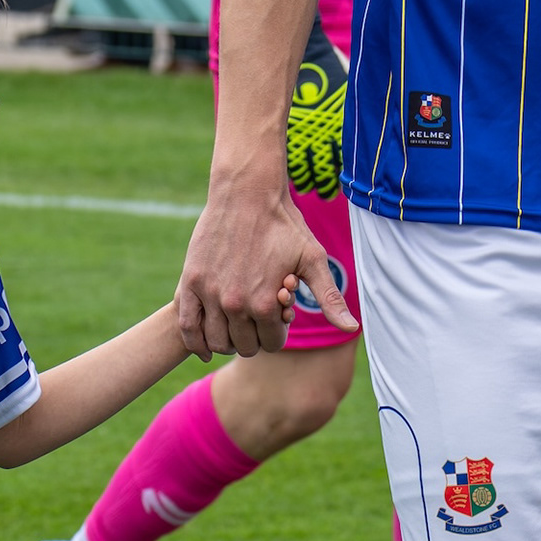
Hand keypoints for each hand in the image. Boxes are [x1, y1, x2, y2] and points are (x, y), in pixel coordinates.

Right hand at [175, 162, 343, 357]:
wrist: (247, 194)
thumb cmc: (284, 225)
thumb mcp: (312, 260)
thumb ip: (329, 298)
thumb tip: (353, 327)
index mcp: (265, 304)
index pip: (271, 344)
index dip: (277, 334)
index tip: (278, 317)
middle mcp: (235, 303)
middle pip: (244, 347)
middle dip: (254, 338)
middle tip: (258, 320)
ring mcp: (209, 294)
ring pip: (216, 342)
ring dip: (227, 341)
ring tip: (235, 327)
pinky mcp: (190, 282)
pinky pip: (187, 326)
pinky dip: (195, 341)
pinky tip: (203, 346)